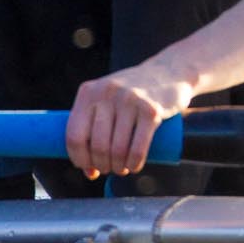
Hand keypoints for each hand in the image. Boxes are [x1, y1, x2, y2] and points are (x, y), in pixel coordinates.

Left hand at [66, 60, 195, 177]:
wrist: (169, 72)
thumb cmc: (132, 94)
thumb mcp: (106, 97)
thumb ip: (92, 126)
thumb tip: (87, 170)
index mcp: (88, 92)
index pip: (74, 135)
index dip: (79, 158)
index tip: (88, 168)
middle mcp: (107, 93)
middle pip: (97, 145)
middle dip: (102, 165)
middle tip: (109, 169)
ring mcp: (130, 100)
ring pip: (117, 149)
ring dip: (118, 167)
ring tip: (121, 169)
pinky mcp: (152, 110)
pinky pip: (138, 147)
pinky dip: (134, 164)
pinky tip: (134, 167)